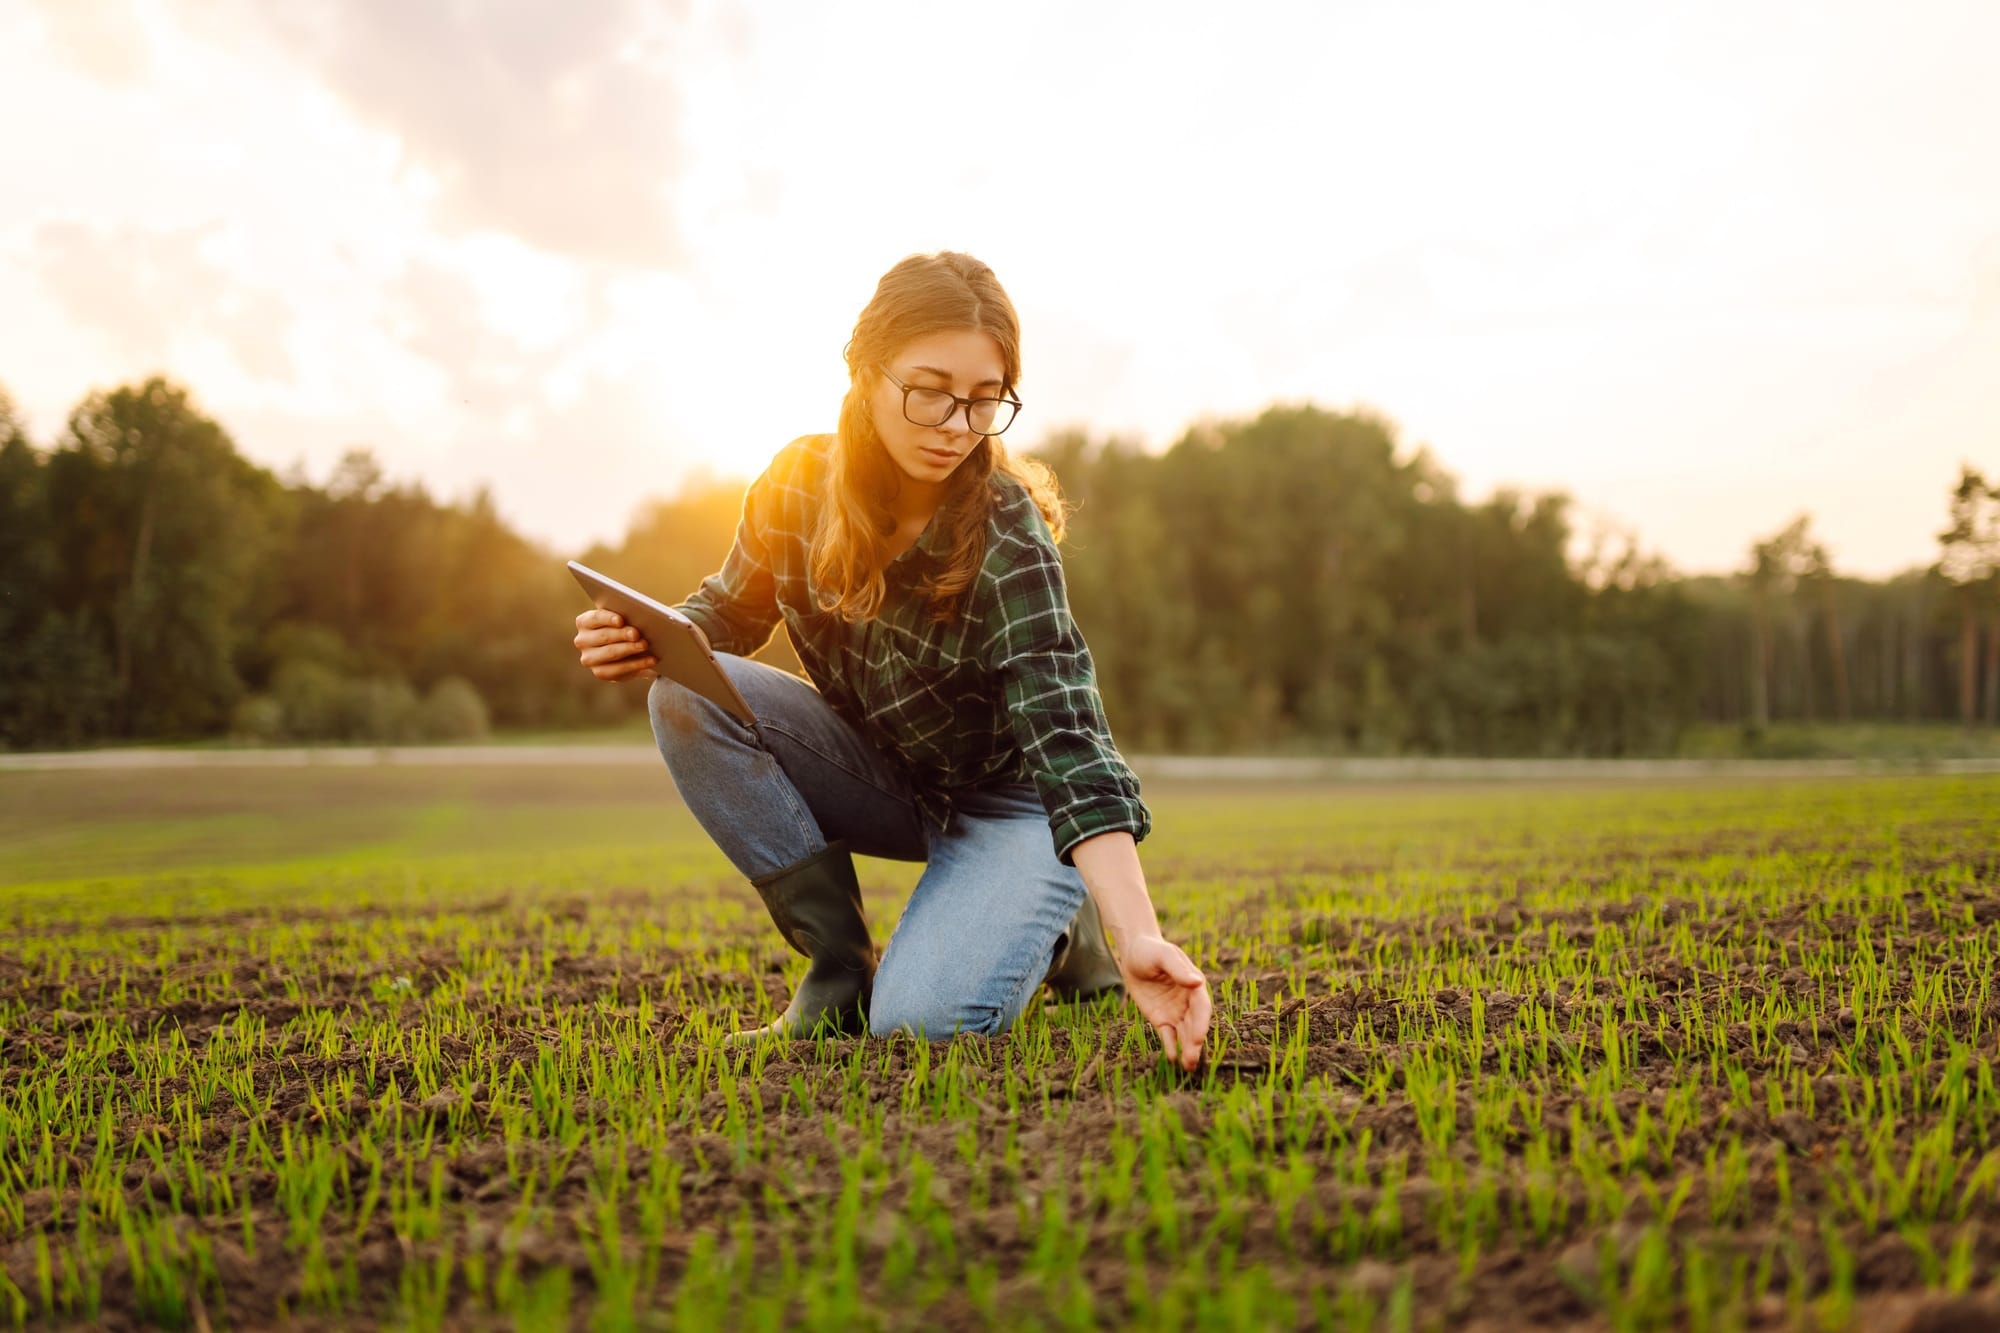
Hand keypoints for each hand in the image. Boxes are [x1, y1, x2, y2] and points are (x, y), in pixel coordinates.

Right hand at [573, 608, 655, 681]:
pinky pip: (618, 670)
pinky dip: (638, 664)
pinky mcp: (600, 673)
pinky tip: (651, 660)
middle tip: (637, 634)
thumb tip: (641, 615)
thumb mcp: (624, 620)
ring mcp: (589, 659)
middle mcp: (582, 640)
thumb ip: (627, 616)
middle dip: (622, 634)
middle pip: (603, 636)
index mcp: (584, 622)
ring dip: (630, 649)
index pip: (594, 618)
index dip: (607, 618)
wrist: (626, 651)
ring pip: (610, 653)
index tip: (621, 620)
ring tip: (645, 645)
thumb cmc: (624, 628)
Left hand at [1117, 934, 1210, 1070]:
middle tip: (1193, 1059)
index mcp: (1193, 985)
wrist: (1134, 954)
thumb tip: (1197, 982)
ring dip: (1186, 1049)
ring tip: (1187, 1067)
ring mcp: (1176, 1011)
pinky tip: (1172, 1058)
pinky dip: (1171, 1046)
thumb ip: (1178, 969)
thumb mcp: (1163, 955)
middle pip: (1194, 1024)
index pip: (1201, 1007)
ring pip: (1184, 1034)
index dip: (1201, 1022)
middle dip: (1194, 1042)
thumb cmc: (1151, 950)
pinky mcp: (1161, 1019)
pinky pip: (1168, 1035)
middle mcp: (1188, 1001)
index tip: (1198, 1037)